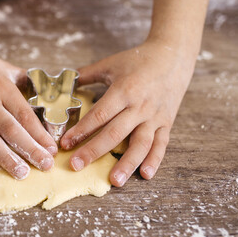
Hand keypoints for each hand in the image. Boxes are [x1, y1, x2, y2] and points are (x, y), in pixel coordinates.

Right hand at [0, 45, 57, 179]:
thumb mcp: (6, 69)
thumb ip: (27, 82)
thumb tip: (49, 94)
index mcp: (3, 88)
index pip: (25, 115)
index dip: (39, 134)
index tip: (52, 149)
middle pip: (11, 130)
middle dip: (30, 149)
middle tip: (45, 166)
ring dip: (6, 158)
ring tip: (21, 173)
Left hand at [60, 40, 195, 186]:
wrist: (173, 55)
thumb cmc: (138, 60)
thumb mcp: (110, 64)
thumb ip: (86, 74)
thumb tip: (63, 82)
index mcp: (124, 91)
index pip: (99, 115)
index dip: (81, 131)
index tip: (66, 143)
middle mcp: (139, 106)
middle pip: (114, 133)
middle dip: (94, 151)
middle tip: (76, 165)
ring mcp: (154, 116)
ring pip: (140, 143)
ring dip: (127, 163)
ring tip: (114, 181)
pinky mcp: (166, 123)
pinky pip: (161, 144)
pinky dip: (154, 160)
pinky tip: (145, 174)